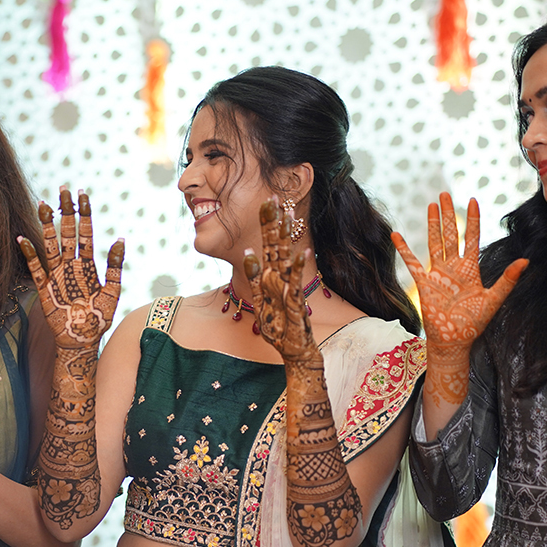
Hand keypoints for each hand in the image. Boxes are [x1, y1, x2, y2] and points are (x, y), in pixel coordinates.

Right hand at [19, 187, 124, 349]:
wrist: (82, 340)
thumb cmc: (99, 319)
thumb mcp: (113, 291)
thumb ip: (115, 266)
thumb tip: (119, 239)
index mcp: (88, 265)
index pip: (85, 233)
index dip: (84, 214)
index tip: (82, 194)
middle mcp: (71, 266)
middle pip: (67, 233)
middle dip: (65, 211)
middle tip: (63, 190)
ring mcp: (56, 275)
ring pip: (50, 244)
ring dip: (47, 225)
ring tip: (44, 204)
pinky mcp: (45, 289)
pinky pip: (36, 268)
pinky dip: (30, 254)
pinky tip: (24, 238)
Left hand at [243, 197, 316, 362]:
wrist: (293, 349)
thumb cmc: (277, 326)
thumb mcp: (258, 300)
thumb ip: (253, 277)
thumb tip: (247, 253)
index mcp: (270, 276)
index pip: (267, 244)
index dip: (266, 223)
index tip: (266, 201)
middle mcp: (280, 277)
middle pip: (276, 244)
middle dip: (275, 221)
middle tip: (274, 196)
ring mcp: (288, 287)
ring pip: (286, 257)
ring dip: (287, 236)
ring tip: (289, 215)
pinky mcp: (294, 301)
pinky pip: (294, 282)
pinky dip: (296, 267)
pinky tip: (300, 252)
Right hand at [392, 193, 527, 355]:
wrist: (454, 341)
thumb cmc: (474, 324)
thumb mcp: (494, 300)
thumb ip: (507, 280)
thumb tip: (525, 262)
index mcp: (471, 269)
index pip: (471, 238)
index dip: (473, 220)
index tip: (473, 200)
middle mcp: (453, 267)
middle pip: (451, 234)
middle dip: (449, 214)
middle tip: (445, 194)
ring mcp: (437, 274)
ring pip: (434, 243)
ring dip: (432, 225)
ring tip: (431, 206)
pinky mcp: (424, 283)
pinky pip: (412, 263)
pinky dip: (404, 249)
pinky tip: (396, 236)